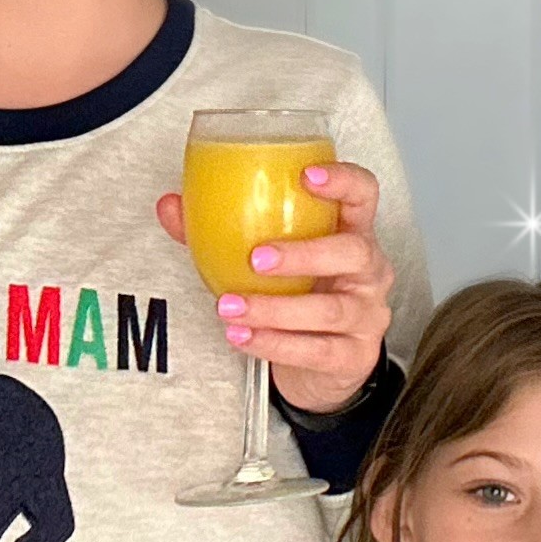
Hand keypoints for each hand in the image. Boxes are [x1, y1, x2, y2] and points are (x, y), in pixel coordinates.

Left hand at [156, 161, 394, 414]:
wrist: (322, 366)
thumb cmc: (300, 296)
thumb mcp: (270, 261)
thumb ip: (221, 232)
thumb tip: (172, 206)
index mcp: (352, 232)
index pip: (363, 194)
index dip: (343, 180)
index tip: (306, 175)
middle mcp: (369, 271)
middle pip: (354, 252)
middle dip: (305, 254)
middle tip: (256, 259)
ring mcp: (368, 314)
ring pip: (331, 309)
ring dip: (276, 309)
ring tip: (231, 307)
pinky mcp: (356, 355)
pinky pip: (317, 350)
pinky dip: (275, 344)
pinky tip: (244, 337)